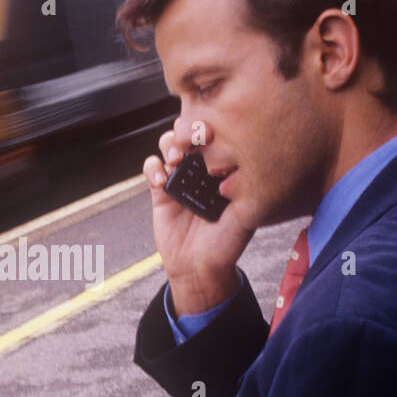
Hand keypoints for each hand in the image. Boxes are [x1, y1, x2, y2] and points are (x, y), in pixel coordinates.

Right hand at [144, 118, 255, 315]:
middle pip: (190, 132)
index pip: (218, 136)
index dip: (213, 128)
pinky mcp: (160, 191)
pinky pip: (151, 167)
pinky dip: (153, 167)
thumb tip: (244, 160)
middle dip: (189, 129)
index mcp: (225, 169)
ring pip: (168, 143)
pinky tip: (160, 181)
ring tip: (175, 159)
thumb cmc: (226, 244)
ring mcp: (180, 178)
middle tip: (193, 140)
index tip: (213, 135)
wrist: (199, 268)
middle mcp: (202, 169)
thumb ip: (245, 189)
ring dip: (169, 143)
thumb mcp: (245, 215)